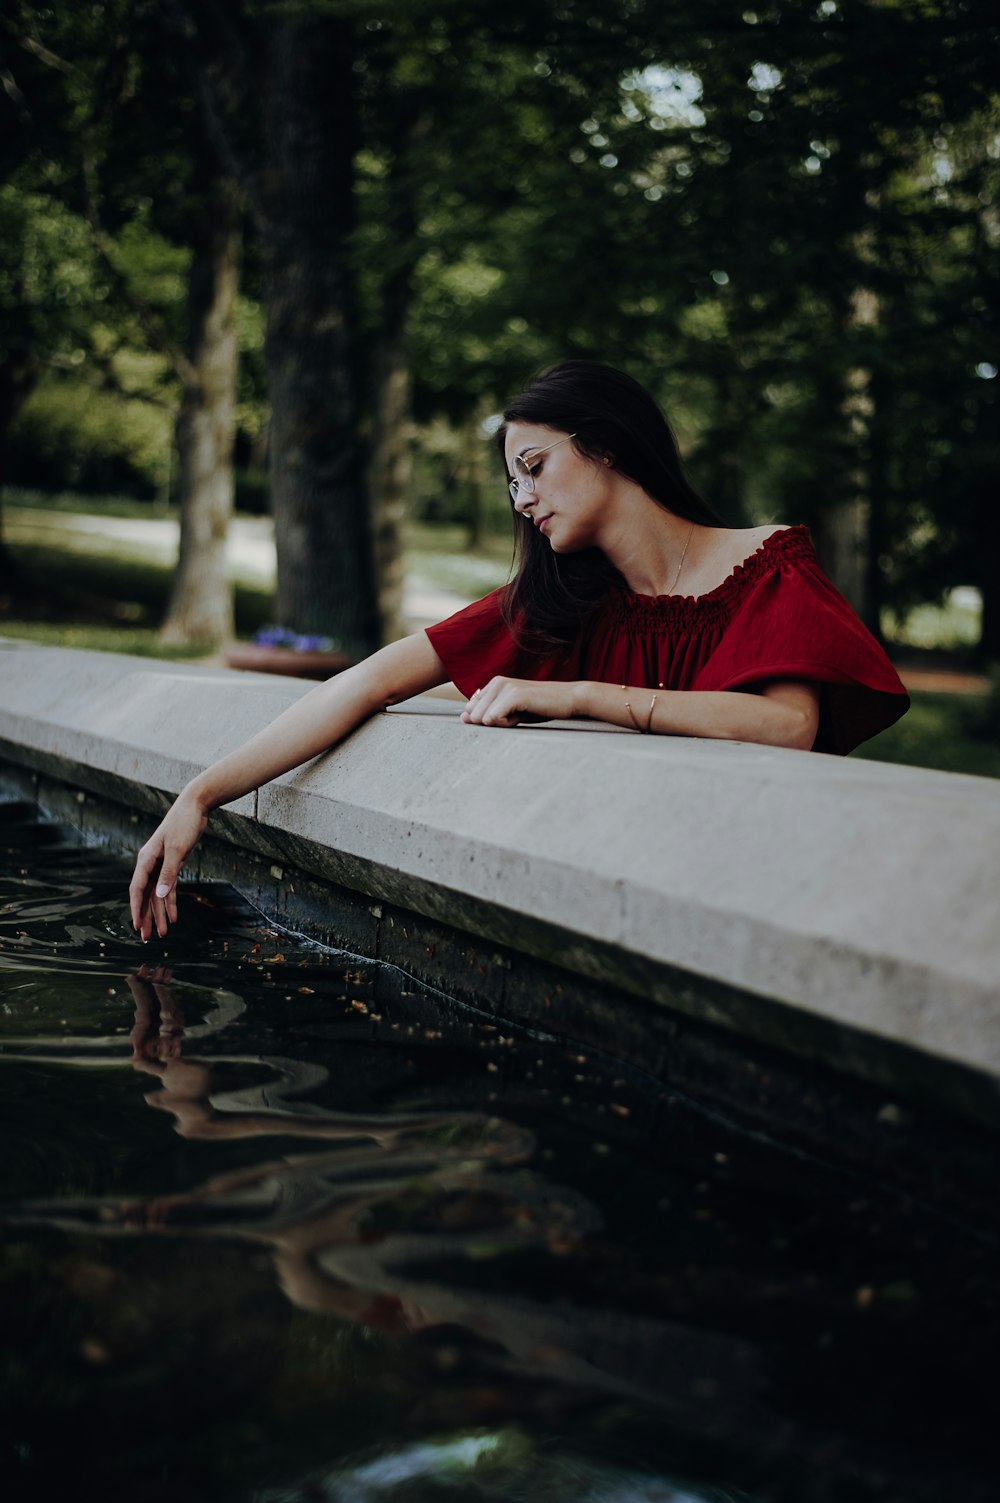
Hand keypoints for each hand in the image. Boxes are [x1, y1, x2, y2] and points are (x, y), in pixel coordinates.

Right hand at [129, 791, 207, 940]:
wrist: (195, 806)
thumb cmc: (184, 824)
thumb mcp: (177, 849)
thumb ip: (168, 873)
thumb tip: (159, 895)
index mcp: (146, 859)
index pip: (137, 889)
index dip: (136, 909)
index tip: (137, 927)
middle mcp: (150, 864)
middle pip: (145, 896)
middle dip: (147, 917)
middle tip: (147, 938)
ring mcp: (160, 864)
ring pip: (157, 895)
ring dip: (159, 914)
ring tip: (162, 933)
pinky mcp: (172, 864)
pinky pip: (169, 888)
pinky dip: (170, 902)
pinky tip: (173, 917)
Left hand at [460, 677, 582, 727]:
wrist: (569, 700)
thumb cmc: (541, 708)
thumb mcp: (511, 712)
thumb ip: (487, 713)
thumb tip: (463, 718)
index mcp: (494, 684)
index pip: (471, 711)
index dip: (491, 720)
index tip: (512, 715)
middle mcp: (496, 682)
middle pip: (474, 717)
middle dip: (494, 723)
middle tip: (518, 716)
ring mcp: (504, 687)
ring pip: (482, 719)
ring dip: (502, 724)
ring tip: (522, 714)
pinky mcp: (512, 695)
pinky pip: (493, 719)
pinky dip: (507, 724)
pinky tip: (523, 715)